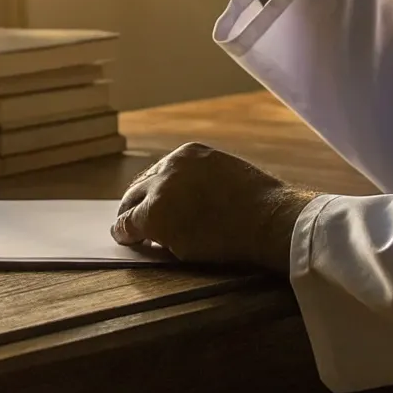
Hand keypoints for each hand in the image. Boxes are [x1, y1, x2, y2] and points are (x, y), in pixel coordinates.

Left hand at [109, 142, 318, 270]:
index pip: (160, 171)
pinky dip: (125, 232)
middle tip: (130, 216)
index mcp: (189, 153)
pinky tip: (125, 239)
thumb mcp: (227, 176)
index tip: (150, 201)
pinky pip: (129, 225)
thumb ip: (201, 183)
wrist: (268, 219)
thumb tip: (185, 204)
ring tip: (126, 230)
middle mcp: (171, 165)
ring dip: (130, 216)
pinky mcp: (155, 216)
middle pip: (141, 185)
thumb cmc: (260, 205)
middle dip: (136, 202)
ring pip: (132, 203)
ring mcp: (162, 190)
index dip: (153, 190)